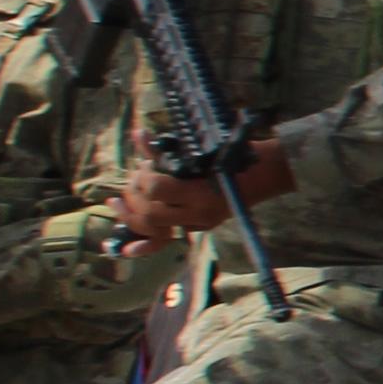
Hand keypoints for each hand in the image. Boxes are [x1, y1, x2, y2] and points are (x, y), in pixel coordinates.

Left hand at [117, 145, 291, 238]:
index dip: (144, 176)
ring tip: (117, 203)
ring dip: (130, 216)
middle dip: (135, 196)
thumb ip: (166, 149)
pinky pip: (166, 242)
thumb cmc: (238, 154)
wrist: (266, 173)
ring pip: (152, 229)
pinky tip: (126, 248)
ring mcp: (198, 224)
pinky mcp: (197, 227)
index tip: (147, 164)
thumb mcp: (201, 148)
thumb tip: (138, 135)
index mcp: (202, 192)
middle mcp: (199, 214)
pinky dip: (145, 246)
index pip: (157, 189)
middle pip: (150, 213)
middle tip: (135, 180)